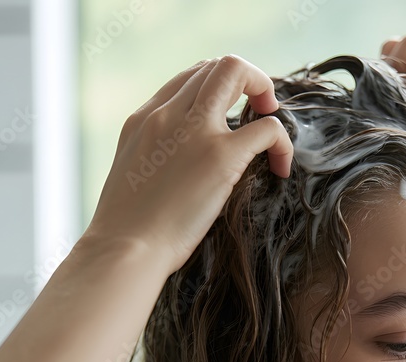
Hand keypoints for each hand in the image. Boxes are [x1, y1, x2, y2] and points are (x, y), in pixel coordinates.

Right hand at [83, 55, 292, 276]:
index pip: (187, 78)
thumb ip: (152, 158)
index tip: (228, 114)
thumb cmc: (125, 231)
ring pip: (237, 72)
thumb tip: (175, 169)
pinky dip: (282, 144)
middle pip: (215, 65)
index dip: (217, 89)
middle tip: (259, 111)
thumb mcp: (130, 176)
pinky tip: (279, 168)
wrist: (123, 251)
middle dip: (246, 80)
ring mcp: (195, 130)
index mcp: (144, 119)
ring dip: (264, 92)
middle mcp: (168, 114)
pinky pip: (268, 128)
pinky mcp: (222, 156)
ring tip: (269, 134)